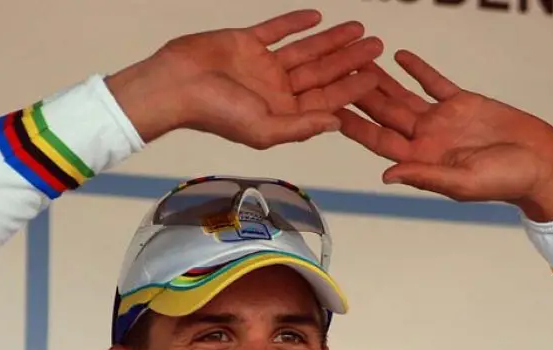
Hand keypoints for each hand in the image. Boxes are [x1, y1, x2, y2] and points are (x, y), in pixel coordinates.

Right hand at [106, 10, 382, 148]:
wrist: (176, 85)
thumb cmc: (215, 114)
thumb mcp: (264, 129)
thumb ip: (302, 127)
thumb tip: (337, 124)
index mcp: (282, 114)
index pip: (326, 100)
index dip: (352, 88)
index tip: (376, 75)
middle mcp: (276, 91)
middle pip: (321, 74)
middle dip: (349, 60)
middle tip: (377, 46)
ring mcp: (262, 66)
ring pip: (306, 51)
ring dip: (331, 40)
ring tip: (358, 28)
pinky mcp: (247, 43)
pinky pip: (277, 30)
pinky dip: (296, 22)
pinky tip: (317, 16)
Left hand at [336, 51, 552, 220]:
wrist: (540, 164)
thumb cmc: (505, 181)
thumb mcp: (462, 182)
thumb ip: (425, 175)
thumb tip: (386, 175)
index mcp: (421, 160)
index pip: (379, 141)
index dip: (355, 126)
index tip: (330, 112)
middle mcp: (425, 139)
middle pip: (384, 114)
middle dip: (360, 95)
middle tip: (336, 75)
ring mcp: (442, 120)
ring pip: (403, 95)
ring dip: (381, 79)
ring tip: (359, 60)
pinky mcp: (462, 102)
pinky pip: (433, 82)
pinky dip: (417, 69)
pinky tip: (399, 55)